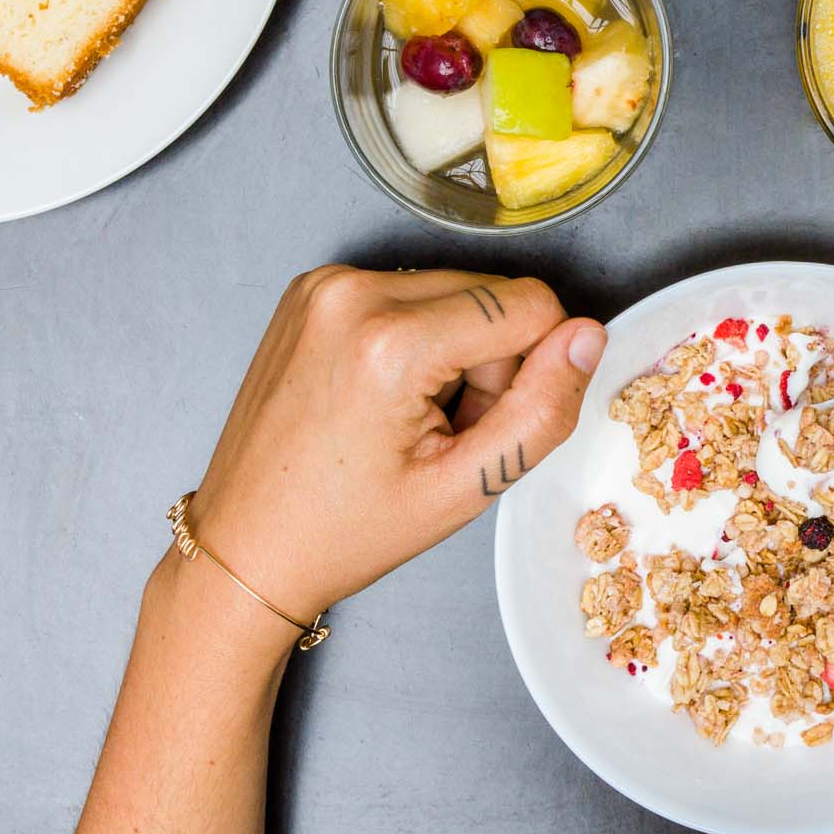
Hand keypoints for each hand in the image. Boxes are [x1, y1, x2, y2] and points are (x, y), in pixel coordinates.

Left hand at [185, 266, 605, 624]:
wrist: (245, 548)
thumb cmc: (344, 530)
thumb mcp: (466, 488)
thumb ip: (543, 409)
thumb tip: (588, 337)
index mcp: (390, 341)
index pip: (530, 304)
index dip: (528, 371)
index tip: (476, 425)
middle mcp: (351, 292)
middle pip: (491, 295)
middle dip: (488, 361)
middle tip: (436, 433)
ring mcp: (323, 286)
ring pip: (453, 293)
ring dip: (452, 349)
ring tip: (402, 419)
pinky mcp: (311, 290)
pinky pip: (406, 294)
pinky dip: (413, 338)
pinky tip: (377, 397)